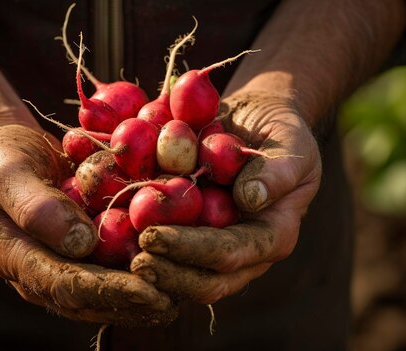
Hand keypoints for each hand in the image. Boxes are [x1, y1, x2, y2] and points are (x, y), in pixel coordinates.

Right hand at [0, 124, 176, 324]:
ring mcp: (61, 265)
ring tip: (182, 292)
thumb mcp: (8, 173)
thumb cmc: (1, 158)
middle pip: (91, 299)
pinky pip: (111, 270)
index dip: (110, 291)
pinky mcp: (79, 254)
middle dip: (134, 302)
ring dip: (142, 296)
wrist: (3, 150)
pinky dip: (141, 272)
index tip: (148, 290)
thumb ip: (37, 208)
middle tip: (175, 299)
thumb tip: (82, 243)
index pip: (67, 285)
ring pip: (104, 293)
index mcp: (18, 258)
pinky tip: (173, 268)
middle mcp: (41, 273)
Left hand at [130, 93, 321, 303]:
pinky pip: (168, 249)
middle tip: (132, 261)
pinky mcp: (195, 233)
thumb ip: (278, 171)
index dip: (192, 250)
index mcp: (273, 236)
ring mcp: (217, 245)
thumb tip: (249, 199)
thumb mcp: (292, 142)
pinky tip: (112, 233)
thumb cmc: (280, 130)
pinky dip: (140, 245)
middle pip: (206, 280)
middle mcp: (244, 251)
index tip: (154, 237)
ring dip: (152, 269)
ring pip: (183, 274)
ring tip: (117, 255)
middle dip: (167, 273)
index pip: (232, 254)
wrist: (257, 120)